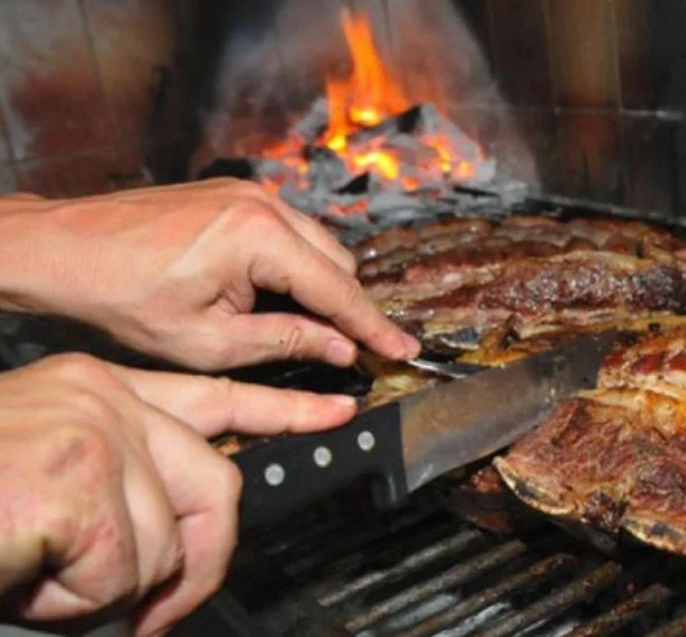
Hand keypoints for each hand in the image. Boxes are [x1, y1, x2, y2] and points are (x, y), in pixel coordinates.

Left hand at [0, 178, 419, 370]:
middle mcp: (263, 204)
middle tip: (350, 351)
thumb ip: (287, 341)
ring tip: (300, 328)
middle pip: (338, 263)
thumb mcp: (209, 341)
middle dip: (346, 308)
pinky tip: (270, 296)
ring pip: (317, 245)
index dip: (375, 327)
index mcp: (260, 237)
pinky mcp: (233, 194)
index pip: (339, 290)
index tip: (404, 350)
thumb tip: (341, 349)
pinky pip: (289, 232)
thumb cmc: (120, 296)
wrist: (61, 249)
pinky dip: (294, 266)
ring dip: (319, 286)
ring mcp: (248, 193)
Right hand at [0, 353, 356, 635]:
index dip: (281, 412)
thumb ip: (118, 482)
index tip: (337, 411)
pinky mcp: (74, 478)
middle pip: (216, 483)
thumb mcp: (43, 479)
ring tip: (37, 580)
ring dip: (104, 593)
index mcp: (96, 389)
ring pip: (165, 543)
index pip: (215, 396)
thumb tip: (177, 531)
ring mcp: (91, 430)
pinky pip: (122, 573)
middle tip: (154, 613)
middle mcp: (101, 395)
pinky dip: (74, 604)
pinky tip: (21, 577)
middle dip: (198, 563)